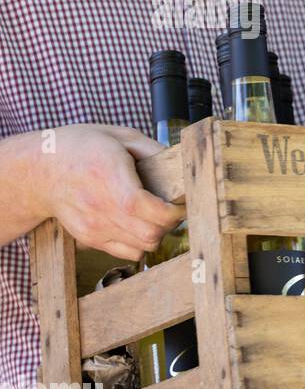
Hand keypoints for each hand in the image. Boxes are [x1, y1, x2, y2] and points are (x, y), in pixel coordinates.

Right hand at [34, 125, 184, 261]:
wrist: (39, 170)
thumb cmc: (82, 148)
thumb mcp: (118, 135)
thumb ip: (152, 149)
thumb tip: (181, 164)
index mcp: (110, 177)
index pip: (151, 210)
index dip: (174, 211)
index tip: (181, 201)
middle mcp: (101, 207)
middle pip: (151, 234)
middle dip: (170, 223)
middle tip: (172, 208)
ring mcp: (94, 227)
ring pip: (143, 247)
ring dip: (158, 234)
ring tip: (156, 216)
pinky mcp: (90, 238)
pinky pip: (129, 253)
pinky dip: (141, 243)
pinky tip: (139, 224)